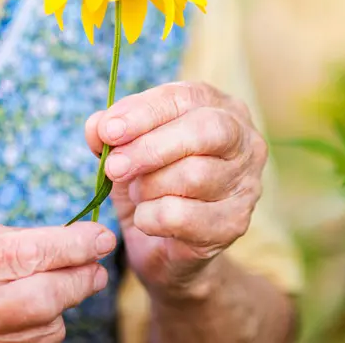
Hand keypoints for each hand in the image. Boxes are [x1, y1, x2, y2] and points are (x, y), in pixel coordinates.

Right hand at [0, 221, 115, 342]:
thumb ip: (18, 239)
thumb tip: (77, 238)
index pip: (27, 253)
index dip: (72, 245)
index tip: (101, 237)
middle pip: (42, 297)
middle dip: (81, 280)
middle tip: (97, 268)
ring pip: (45, 327)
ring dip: (64, 306)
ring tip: (55, 289)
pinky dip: (46, 328)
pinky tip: (33, 316)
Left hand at [85, 82, 267, 297]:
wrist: (165, 246)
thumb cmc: (152, 183)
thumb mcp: (127, 150)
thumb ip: (111, 132)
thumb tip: (98, 125)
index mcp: (219, 108)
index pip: (185, 98)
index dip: (143, 112)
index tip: (108, 131)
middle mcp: (244, 141)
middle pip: (203, 131)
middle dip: (151, 148)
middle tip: (114, 167)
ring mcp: (246, 183)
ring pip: (193, 175)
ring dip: (150, 186)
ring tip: (137, 193)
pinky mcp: (235, 223)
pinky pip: (185, 215)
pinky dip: (152, 217)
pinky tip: (146, 218)